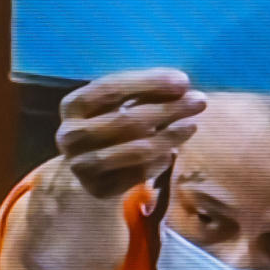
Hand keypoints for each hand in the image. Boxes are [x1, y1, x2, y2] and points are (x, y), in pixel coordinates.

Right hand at [56, 68, 206, 199]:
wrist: (86, 167)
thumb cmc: (109, 126)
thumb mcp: (118, 104)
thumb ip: (144, 92)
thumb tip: (181, 85)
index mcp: (72, 105)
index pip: (111, 88)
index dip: (149, 83)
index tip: (183, 81)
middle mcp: (70, 135)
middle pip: (127, 120)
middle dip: (168, 109)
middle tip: (200, 102)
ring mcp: (82, 165)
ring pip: (136, 150)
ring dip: (170, 136)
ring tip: (192, 125)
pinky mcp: (98, 189)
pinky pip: (139, 174)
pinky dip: (160, 161)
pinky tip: (172, 152)